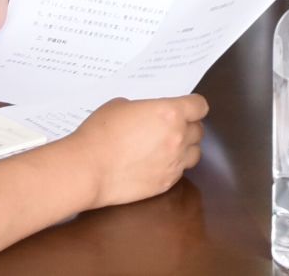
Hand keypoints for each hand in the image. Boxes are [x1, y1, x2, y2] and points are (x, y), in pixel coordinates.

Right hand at [71, 96, 208, 208]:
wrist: (89, 169)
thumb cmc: (100, 134)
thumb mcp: (121, 105)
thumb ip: (143, 108)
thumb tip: (146, 115)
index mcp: (170, 113)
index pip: (199, 106)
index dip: (193, 106)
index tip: (188, 108)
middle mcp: (178, 138)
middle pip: (198, 130)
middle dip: (188, 127)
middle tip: (171, 128)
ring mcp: (174, 163)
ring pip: (194, 153)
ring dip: (185, 148)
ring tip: (167, 147)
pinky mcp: (165, 183)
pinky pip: (180, 172)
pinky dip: (173, 166)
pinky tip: (156, 163)